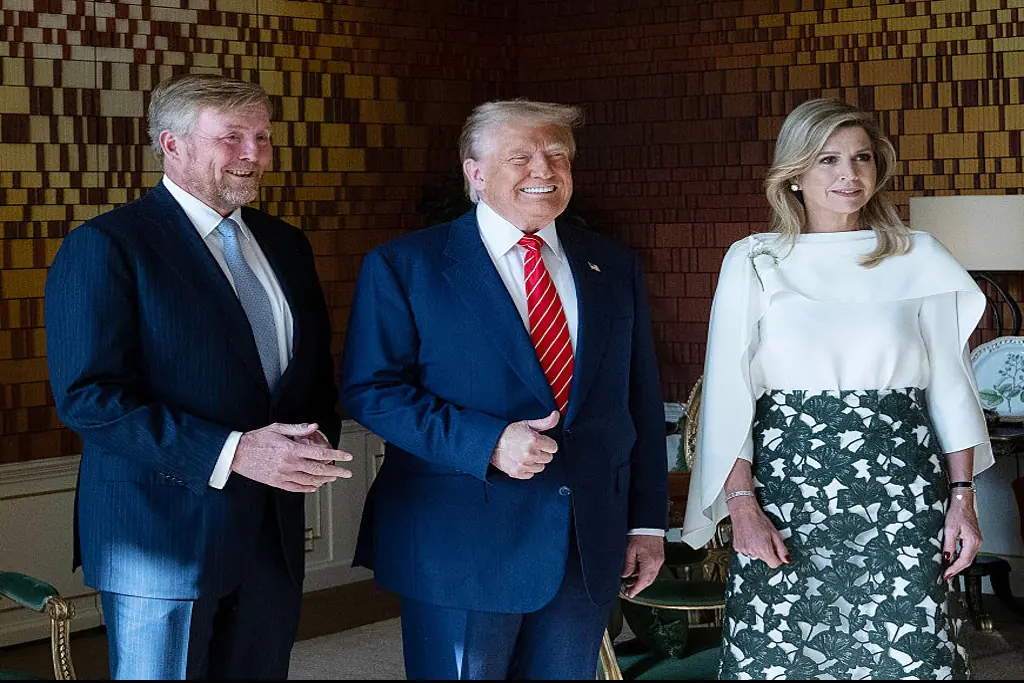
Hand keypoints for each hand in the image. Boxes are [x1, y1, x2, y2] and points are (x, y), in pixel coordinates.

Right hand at [232, 422, 353, 492]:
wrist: (236, 453)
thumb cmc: (256, 438)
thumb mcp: (278, 428)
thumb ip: (298, 428)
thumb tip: (314, 426)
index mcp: (291, 449)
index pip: (320, 453)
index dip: (337, 455)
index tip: (347, 457)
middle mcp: (289, 463)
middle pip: (319, 470)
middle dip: (336, 471)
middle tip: (347, 472)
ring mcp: (283, 475)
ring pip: (309, 481)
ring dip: (324, 480)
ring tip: (333, 478)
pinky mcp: (276, 482)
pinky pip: (296, 488)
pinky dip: (308, 488)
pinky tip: (315, 487)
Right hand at [489, 411, 558, 479]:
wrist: (491, 442)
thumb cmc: (509, 432)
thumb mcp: (527, 424)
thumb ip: (545, 422)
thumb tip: (556, 415)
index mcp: (534, 440)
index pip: (553, 447)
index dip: (547, 443)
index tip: (539, 441)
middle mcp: (529, 453)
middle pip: (548, 458)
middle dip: (542, 452)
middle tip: (531, 447)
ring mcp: (523, 465)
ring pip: (541, 467)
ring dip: (535, 461)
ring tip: (525, 453)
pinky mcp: (517, 473)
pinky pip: (531, 474)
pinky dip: (527, 469)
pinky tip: (521, 461)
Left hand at [620, 535, 664, 598]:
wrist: (648, 523)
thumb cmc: (639, 533)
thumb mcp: (629, 550)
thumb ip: (628, 565)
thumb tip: (625, 576)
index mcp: (650, 564)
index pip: (642, 582)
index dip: (635, 590)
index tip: (629, 595)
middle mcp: (656, 563)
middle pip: (648, 581)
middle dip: (638, 586)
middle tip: (628, 589)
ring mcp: (659, 560)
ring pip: (650, 576)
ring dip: (641, 580)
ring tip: (630, 580)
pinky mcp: (658, 556)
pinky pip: (652, 569)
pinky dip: (645, 573)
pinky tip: (637, 571)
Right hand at [728, 497, 789, 568]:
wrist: (743, 511)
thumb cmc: (759, 519)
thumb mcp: (775, 533)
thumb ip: (782, 549)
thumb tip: (786, 559)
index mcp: (763, 549)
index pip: (774, 564)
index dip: (777, 558)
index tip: (777, 552)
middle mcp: (753, 551)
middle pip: (764, 559)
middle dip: (767, 551)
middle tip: (765, 539)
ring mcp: (744, 550)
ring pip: (755, 555)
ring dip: (757, 549)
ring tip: (756, 536)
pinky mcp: (737, 547)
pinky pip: (746, 551)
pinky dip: (749, 546)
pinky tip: (749, 537)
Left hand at [943, 493, 981, 578]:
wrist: (962, 503)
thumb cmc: (957, 513)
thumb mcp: (949, 529)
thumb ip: (948, 545)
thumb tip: (946, 558)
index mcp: (973, 542)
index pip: (964, 560)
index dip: (954, 569)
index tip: (946, 574)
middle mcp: (977, 543)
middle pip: (967, 561)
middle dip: (956, 569)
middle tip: (946, 575)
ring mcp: (976, 541)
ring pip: (968, 558)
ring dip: (959, 565)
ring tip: (948, 570)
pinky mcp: (973, 539)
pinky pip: (968, 552)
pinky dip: (961, 558)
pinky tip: (954, 560)